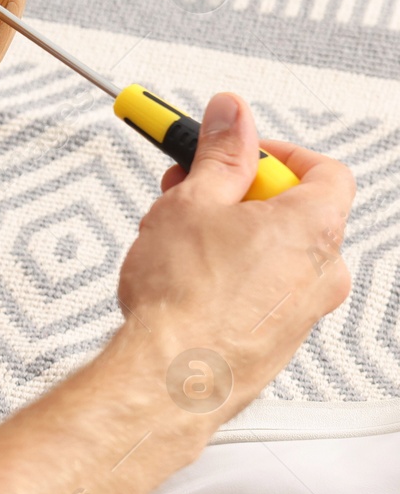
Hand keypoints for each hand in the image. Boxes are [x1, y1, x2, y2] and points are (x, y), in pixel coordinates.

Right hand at [116, 93, 354, 414]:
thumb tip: (231, 116)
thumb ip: (219, 153)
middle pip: (294, 210)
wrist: (168, 376)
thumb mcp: (193, 201)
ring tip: (177, 240)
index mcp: (313, 227)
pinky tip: (184, 280)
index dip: (277, 153)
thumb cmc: (185, 300)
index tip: (236, 149)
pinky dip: (228, 277)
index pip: (324, 170)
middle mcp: (321, 272)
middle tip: (192, 190)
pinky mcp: (275, 341)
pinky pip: (260, 292)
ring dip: (228, 237)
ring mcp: (302, 312)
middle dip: (239, 194)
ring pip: (272, 254)